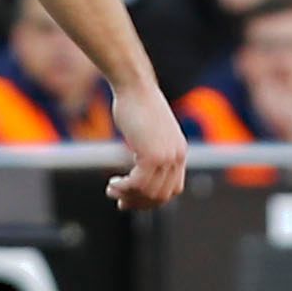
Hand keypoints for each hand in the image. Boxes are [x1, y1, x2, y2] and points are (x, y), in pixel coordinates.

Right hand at [106, 82, 186, 209]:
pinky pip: (138, 183)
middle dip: (140, 203)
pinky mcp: (152, 155)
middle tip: (120, 203)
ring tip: (112, 191)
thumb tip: (139, 165)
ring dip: (128, 196)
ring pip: (149, 192)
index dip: (154, 199)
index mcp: (179, 152)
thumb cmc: (137, 105)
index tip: (135, 198)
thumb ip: (149, 149)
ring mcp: (166, 157)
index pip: (174, 189)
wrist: (135, 86)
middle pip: (161, 195)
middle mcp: (177, 156)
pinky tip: (113, 184)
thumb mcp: (149, 132)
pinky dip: (124, 188)